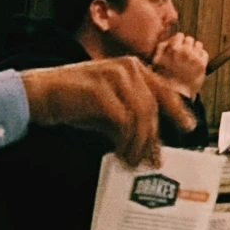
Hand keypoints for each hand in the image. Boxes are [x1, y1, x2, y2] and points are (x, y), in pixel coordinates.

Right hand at [20, 57, 195, 166]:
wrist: (40, 93)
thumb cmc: (74, 100)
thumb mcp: (107, 110)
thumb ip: (128, 121)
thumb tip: (147, 146)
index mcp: (133, 68)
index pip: (162, 89)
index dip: (177, 109)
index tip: (188, 127)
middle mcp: (128, 68)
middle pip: (153, 106)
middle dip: (154, 137)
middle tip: (152, 160)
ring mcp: (115, 76)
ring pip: (141, 114)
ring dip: (140, 142)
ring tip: (133, 161)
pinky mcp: (101, 91)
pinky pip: (124, 120)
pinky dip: (126, 140)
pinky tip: (122, 154)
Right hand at [150, 33, 209, 99]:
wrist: (174, 95)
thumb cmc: (163, 79)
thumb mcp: (155, 62)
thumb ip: (161, 47)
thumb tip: (169, 39)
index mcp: (172, 49)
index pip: (179, 35)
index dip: (178, 41)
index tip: (178, 47)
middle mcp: (184, 51)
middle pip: (189, 39)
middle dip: (186, 45)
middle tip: (183, 55)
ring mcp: (194, 57)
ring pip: (198, 44)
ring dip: (195, 49)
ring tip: (190, 59)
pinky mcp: (202, 64)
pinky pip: (204, 53)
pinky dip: (201, 56)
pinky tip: (195, 63)